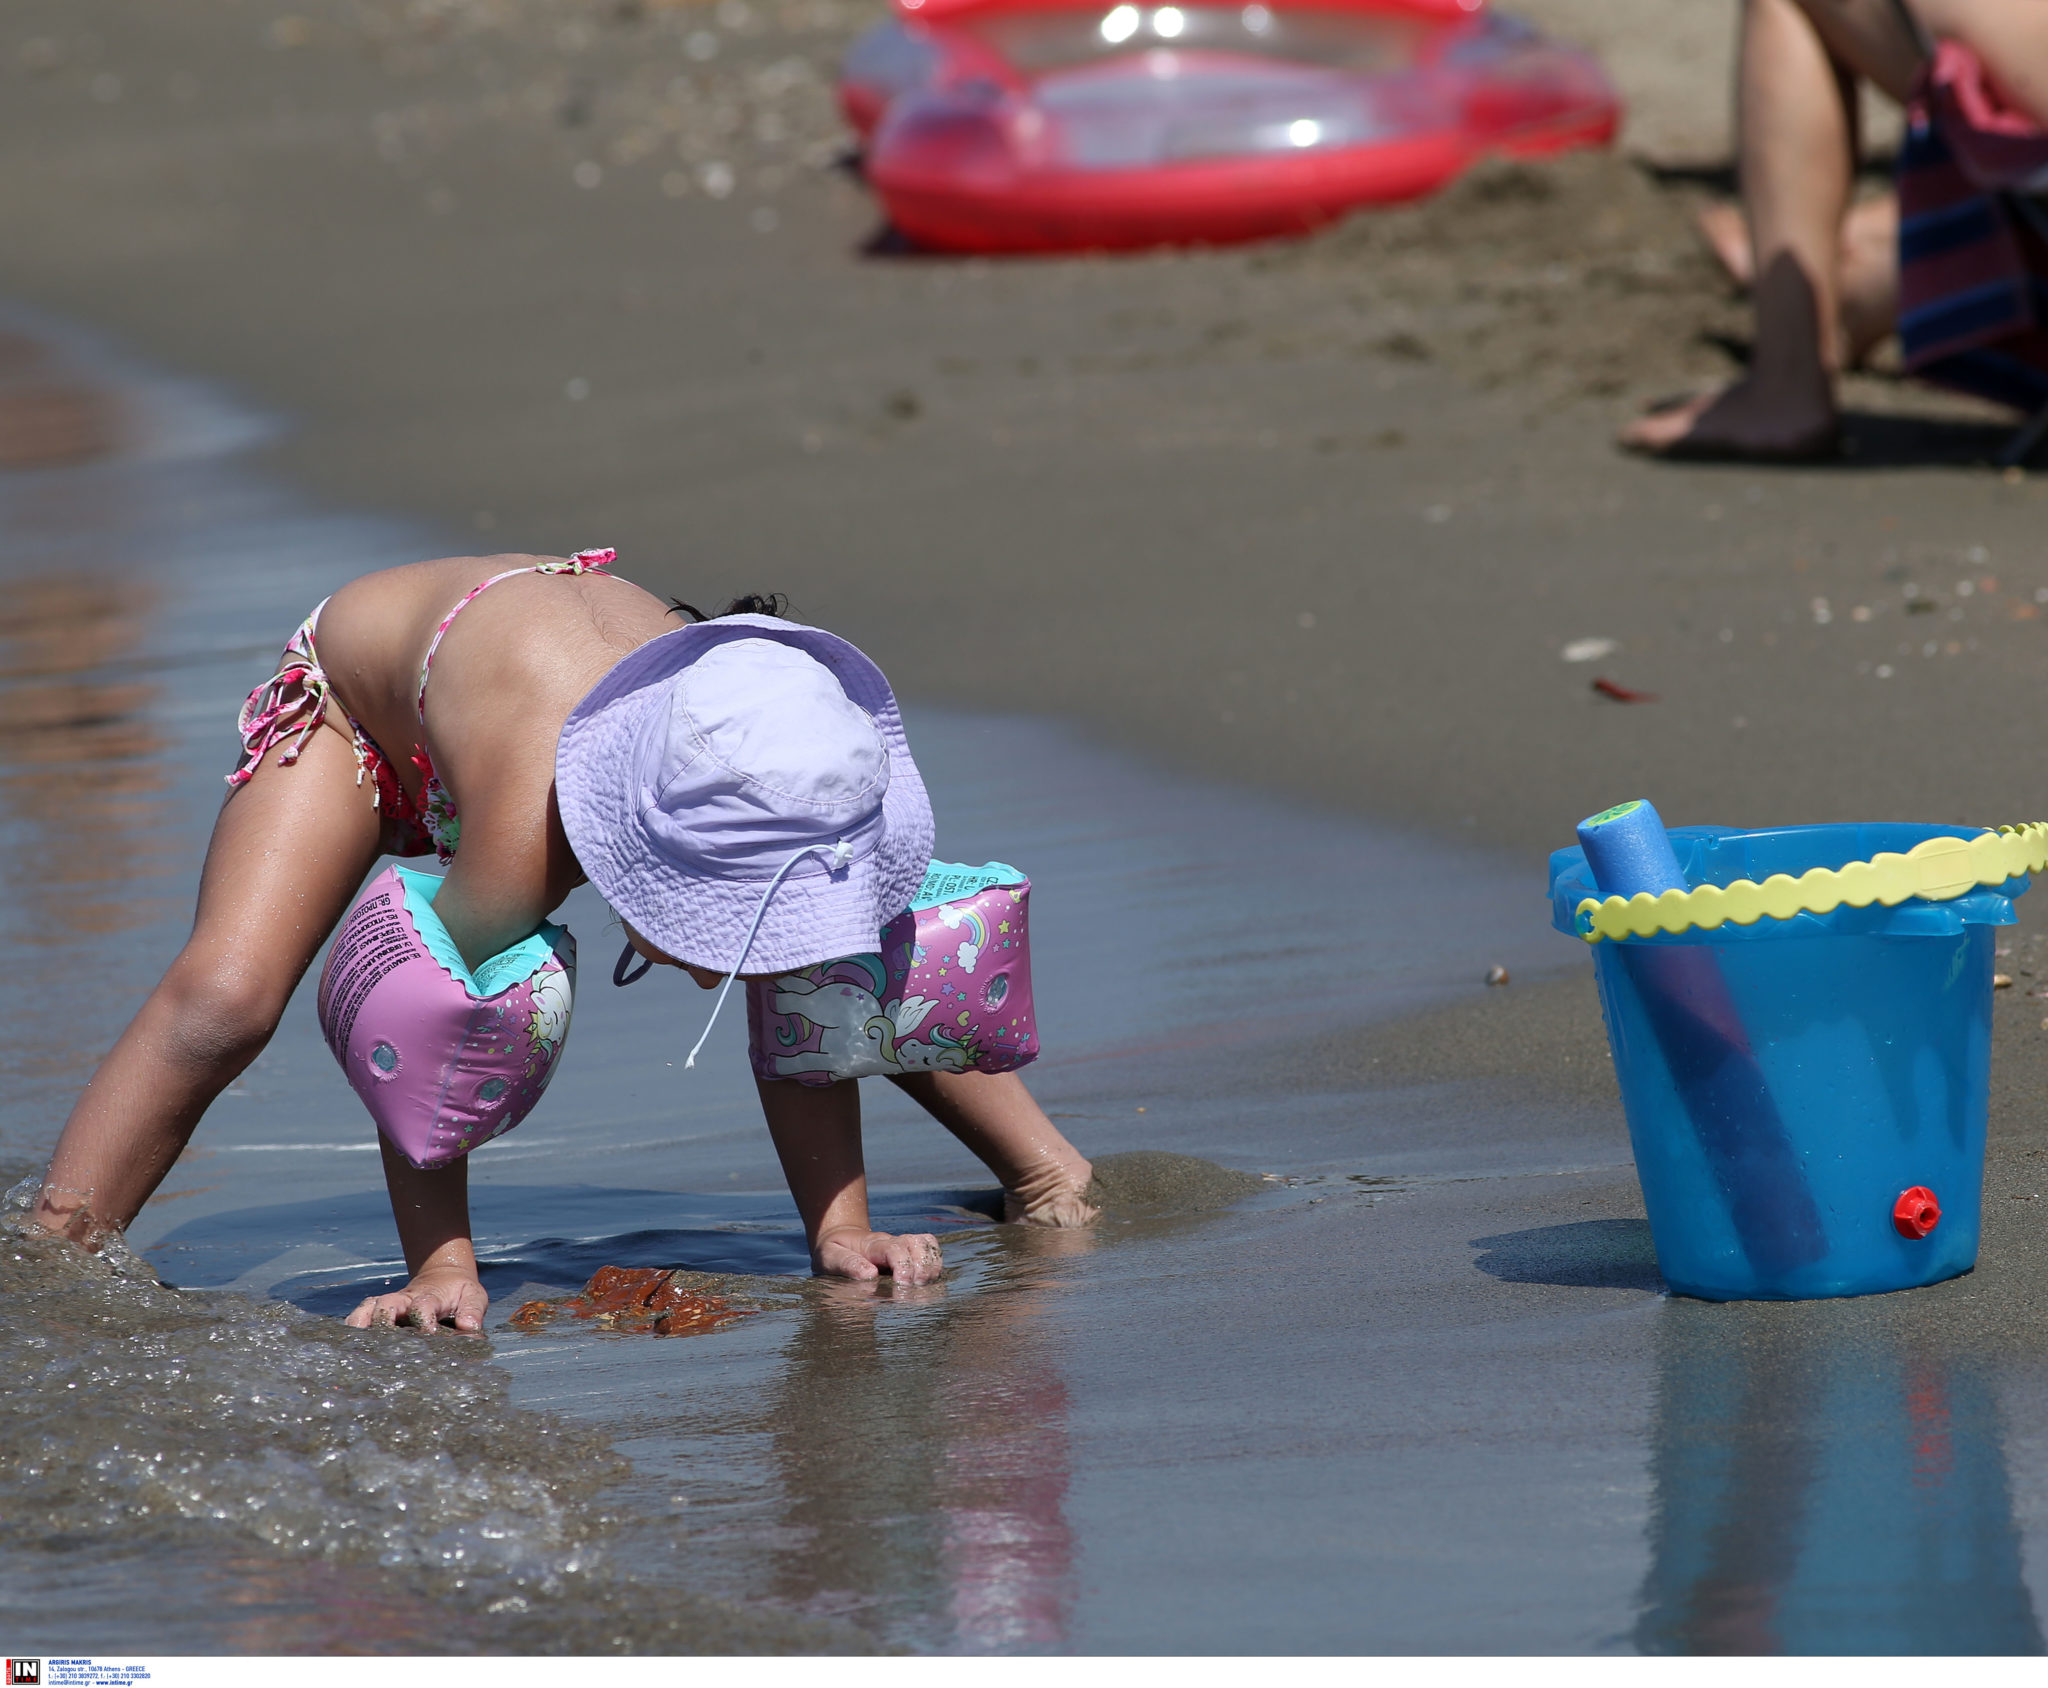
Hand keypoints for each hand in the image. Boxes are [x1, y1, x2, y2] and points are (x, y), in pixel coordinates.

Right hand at [345, 1265, 488, 1332]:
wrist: (443, 1277)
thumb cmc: (459, 1293)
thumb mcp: (473, 1296)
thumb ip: (473, 1311)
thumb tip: (469, 1327)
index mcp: (430, 1297)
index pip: (422, 1305)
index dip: (423, 1318)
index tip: (427, 1334)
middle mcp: (404, 1299)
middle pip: (386, 1303)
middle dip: (382, 1318)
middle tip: (381, 1341)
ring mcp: (389, 1304)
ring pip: (367, 1308)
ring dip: (360, 1323)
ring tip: (355, 1345)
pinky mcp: (378, 1311)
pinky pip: (359, 1315)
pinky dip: (352, 1328)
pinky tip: (348, 1347)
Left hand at [814, 1226, 944, 1285]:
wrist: (838, 1238)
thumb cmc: (834, 1251)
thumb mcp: (830, 1257)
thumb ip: (847, 1264)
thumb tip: (869, 1275)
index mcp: (872, 1244)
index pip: (895, 1249)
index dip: (904, 1266)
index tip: (903, 1286)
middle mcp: (891, 1240)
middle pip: (916, 1245)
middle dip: (921, 1269)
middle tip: (913, 1291)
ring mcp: (902, 1243)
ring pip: (926, 1244)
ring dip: (930, 1266)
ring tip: (924, 1287)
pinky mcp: (909, 1249)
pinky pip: (930, 1246)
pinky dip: (935, 1261)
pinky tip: (929, 1278)